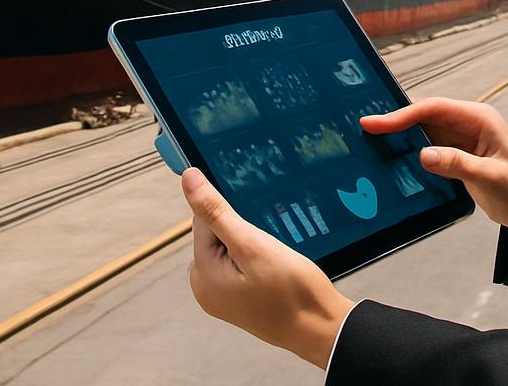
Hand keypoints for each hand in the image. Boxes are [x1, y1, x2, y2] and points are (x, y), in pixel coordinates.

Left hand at [180, 167, 356, 368]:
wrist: (320, 329)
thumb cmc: (290, 291)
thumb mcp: (251, 244)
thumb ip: (216, 212)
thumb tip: (188, 178)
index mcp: (201, 274)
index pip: (204, 220)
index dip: (233, 215)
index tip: (257, 226)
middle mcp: (204, 287)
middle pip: (215, 234)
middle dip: (242, 230)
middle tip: (270, 246)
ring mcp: (220, 296)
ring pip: (230, 247)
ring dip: (251, 243)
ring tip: (274, 258)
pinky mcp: (237, 299)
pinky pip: (239, 264)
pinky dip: (256, 258)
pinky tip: (274, 268)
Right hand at [360, 96, 507, 240]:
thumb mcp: (491, 178)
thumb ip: (458, 164)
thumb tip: (423, 154)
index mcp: (479, 119)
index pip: (434, 109)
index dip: (402, 114)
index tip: (374, 123)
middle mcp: (468, 123)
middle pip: (425, 116)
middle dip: (395, 121)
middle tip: (364, 129)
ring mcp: (462, 139)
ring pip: (423, 131)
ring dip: (400, 136)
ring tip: (369, 142)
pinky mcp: (457, 156)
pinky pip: (429, 147)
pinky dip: (410, 151)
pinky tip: (391, 158)